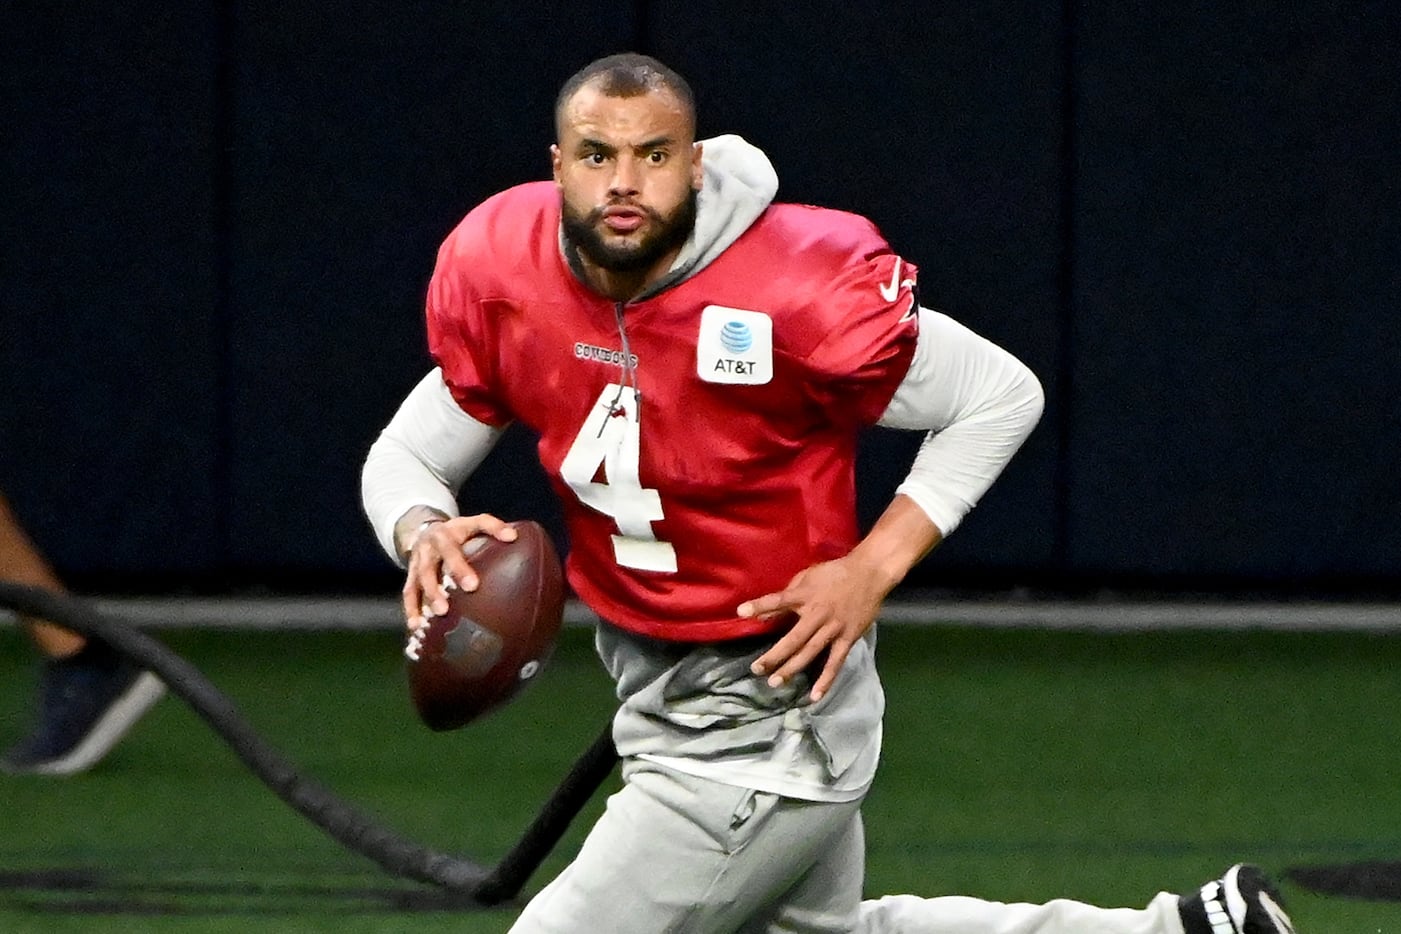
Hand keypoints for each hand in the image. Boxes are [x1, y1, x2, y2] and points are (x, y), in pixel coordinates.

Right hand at [400, 512, 517, 633]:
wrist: (424, 530)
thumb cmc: (457, 532)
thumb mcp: (472, 523)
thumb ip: (492, 527)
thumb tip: (513, 537)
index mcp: (443, 536)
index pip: (451, 549)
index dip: (459, 567)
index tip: (472, 586)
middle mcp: (427, 550)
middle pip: (428, 569)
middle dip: (436, 589)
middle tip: (446, 609)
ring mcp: (416, 564)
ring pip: (417, 583)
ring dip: (425, 601)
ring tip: (436, 617)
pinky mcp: (410, 576)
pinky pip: (408, 594)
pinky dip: (411, 610)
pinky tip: (416, 627)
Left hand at [737, 553, 894, 702]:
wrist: (869, 574)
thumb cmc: (834, 574)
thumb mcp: (808, 577)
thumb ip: (787, 594)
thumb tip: (766, 613)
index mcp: (805, 595)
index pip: (779, 600)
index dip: (760, 605)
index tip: (740, 611)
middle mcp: (818, 614)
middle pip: (793, 638)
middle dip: (774, 655)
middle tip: (756, 669)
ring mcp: (833, 629)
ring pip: (810, 653)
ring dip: (792, 669)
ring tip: (774, 682)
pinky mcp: (848, 639)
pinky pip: (835, 663)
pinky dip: (826, 680)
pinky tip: (814, 696)